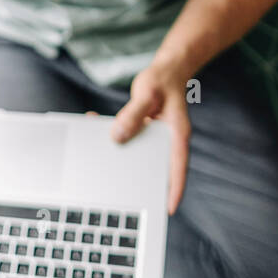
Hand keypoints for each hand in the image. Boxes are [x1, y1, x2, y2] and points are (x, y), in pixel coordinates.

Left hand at [109, 61, 191, 215]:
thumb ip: (133, 114)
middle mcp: (168, 140)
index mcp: (176, 134)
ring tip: (106, 164)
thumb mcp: (147, 94)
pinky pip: (132, 140)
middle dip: (146, 183)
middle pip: (160, 168)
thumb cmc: (162, 81)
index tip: (169, 207)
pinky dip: (117, 138)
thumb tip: (117, 136)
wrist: (167, 70)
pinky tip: (99, 129)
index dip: (175, 189)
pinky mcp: (146, 133)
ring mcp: (158, 139)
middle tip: (131, 198)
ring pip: (143, 156)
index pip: (179, 167)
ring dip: (126, 159)